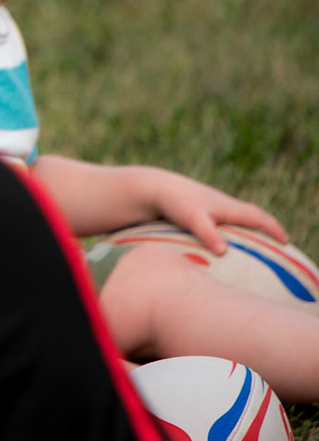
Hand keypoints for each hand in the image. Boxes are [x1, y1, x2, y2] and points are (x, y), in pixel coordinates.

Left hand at [143, 167, 287, 252]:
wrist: (153, 189)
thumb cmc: (175, 203)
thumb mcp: (193, 219)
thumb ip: (208, 234)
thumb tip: (223, 251)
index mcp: (228, 207)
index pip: (258, 218)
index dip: (274, 229)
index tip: (286, 242)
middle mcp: (224, 205)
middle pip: (252, 215)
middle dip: (266, 227)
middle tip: (279, 242)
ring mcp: (212, 206)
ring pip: (238, 217)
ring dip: (250, 228)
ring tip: (257, 243)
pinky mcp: (200, 211)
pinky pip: (223, 220)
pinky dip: (231, 229)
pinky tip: (226, 240)